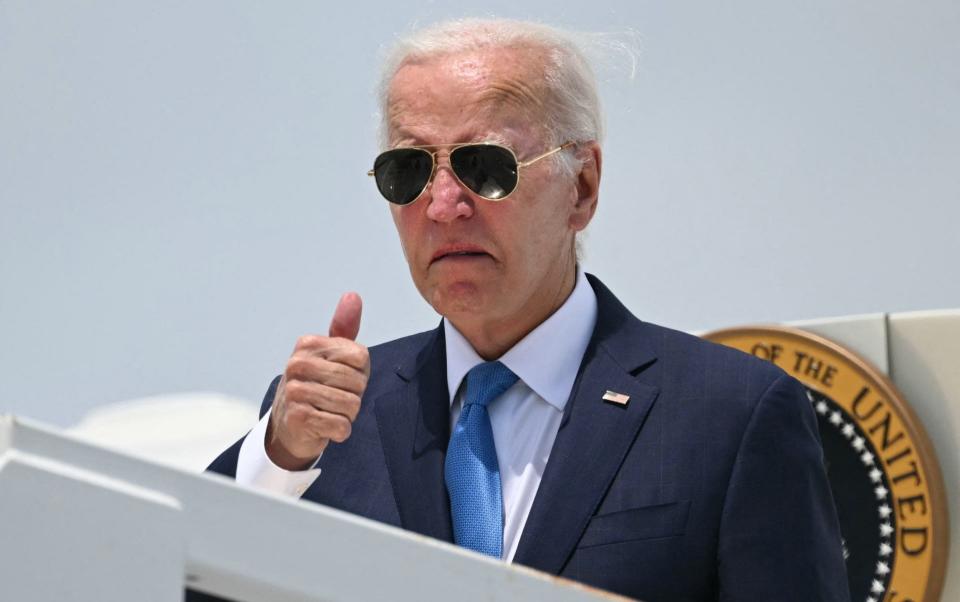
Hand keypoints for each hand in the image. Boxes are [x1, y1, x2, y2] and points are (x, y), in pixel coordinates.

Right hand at [266, 292, 368, 469]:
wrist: (289, 426)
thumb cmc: (317, 386)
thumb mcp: (330, 354)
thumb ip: (343, 327)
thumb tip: (353, 295)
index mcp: (307, 344)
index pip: (361, 358)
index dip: (360, 373)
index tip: (342, 378)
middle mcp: (297, 364)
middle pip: (357, 383)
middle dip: (354, 396)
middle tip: (335, 398)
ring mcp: (295, 391)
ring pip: (351, 405)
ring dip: (347, 415)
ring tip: (329, 412)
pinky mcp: (298, 418)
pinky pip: (341, 426)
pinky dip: (340, 431)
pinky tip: (325, 426)